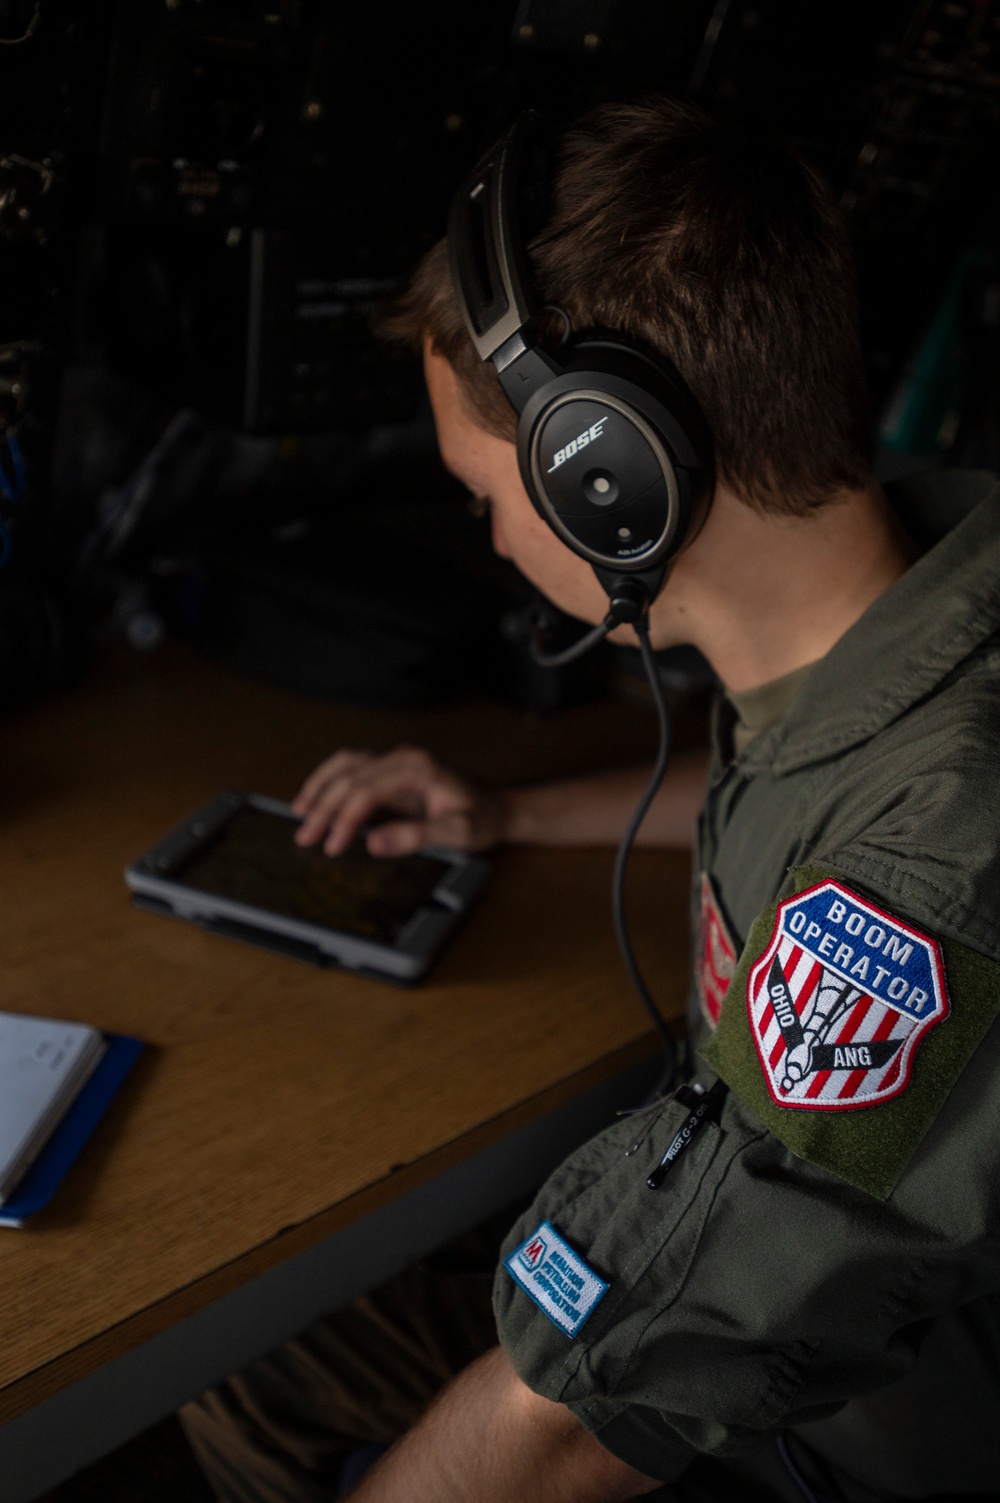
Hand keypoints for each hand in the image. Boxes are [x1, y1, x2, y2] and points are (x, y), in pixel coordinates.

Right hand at [291, 746, 509, 856]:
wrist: (496, 807)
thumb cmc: (481, 819)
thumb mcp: (458, 834)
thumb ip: (417, 837)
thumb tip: (373, 843)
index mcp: (419, 768)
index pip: (367, 790)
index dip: (345, 818)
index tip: (332, 846)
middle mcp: (404, 757)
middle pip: (352, 776)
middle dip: (324, 808)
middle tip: (306, 838)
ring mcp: (396, 760)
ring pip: (346, 764)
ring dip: (320, 787)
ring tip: (299, 813)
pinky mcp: (391, 769)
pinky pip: (352, 766)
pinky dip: (330, 779)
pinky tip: (315, 797)